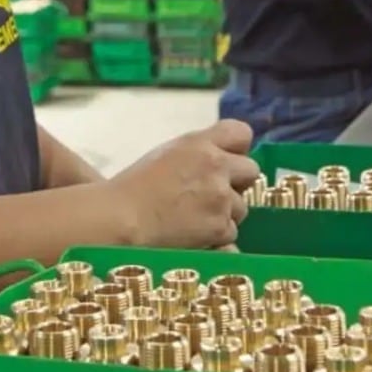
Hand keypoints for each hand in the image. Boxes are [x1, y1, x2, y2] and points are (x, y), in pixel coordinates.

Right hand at [107, 120, 260, 249]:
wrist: (120, 220)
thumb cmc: (133, 188)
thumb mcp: (167, 154)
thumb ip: (197, 153)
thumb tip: (220, 161)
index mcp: (200, 143)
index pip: (241, 133)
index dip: (237, 149)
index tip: (227, 160)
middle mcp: (216, 166)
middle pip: (251, 170)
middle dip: (237, 184)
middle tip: (214, 195)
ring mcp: (220, 198)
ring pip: (242, 207)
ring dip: (225, 214)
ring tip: (196, 220)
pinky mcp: (219, 227)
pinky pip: (231, 234)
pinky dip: (217, 238)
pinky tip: (194, 237)